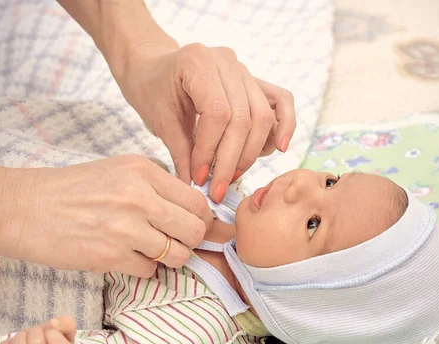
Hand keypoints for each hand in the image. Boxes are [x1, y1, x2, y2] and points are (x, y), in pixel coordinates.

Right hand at [0, 155, 211, 276]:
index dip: (202, 219)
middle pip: (195, 229)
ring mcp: (125, 227)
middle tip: (176, 242)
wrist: (22, 207)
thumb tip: (193, 212)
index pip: (197, 201)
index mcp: (144, 171)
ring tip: (149, 251)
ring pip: (178, 255)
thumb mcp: (118, 171)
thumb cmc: (70, 189)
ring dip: (168, 259)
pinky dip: (142, 269)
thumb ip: (156, 187)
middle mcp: (139, 197)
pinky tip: (125, 257)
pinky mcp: (110, 256)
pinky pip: (149, 271)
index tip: (193, 226)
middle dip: (190, 241)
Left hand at [113, 42, 296, 201]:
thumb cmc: (153, 91)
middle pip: (243, 118)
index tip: (199, 178)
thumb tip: (196, 187)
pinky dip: (286, 124)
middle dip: (231, 160)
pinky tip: (280, 147)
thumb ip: (181, 152)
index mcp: (198, 61)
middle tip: (218, 188)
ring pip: (262, 117)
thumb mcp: (160, 121)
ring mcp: (244, 70)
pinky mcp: (255, 81)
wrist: (155, 69)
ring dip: (250, 153)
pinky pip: (281, 100)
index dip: (210, 151)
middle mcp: (227, 60)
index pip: (217, 113)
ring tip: (233, 176)